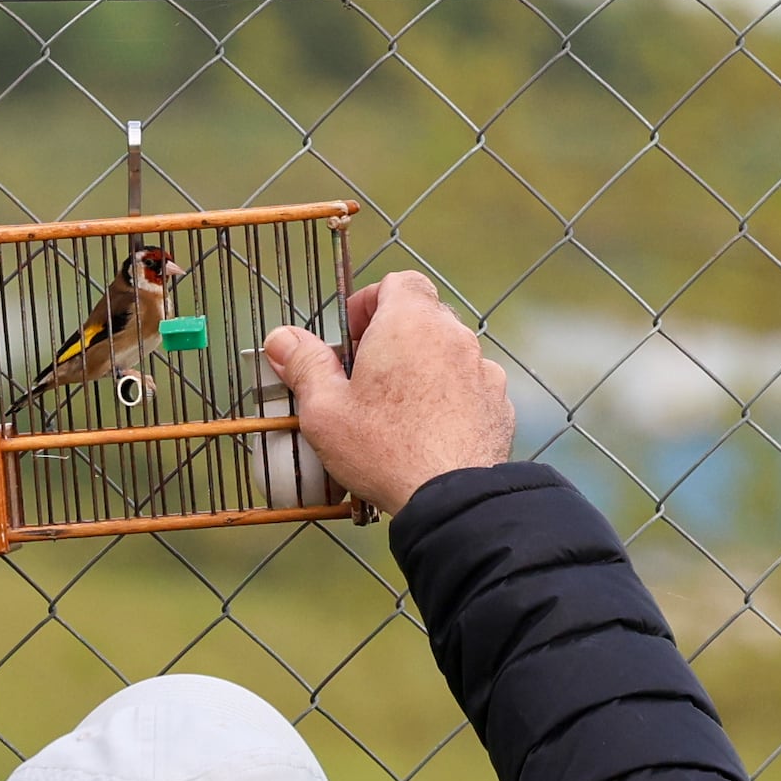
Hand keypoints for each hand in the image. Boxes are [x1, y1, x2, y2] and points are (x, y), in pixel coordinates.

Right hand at [263, 271, 516, 513]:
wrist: (452, 498)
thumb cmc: (384, 449)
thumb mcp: (324, 408)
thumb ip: (304, 364)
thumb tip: (281, 337)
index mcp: (410, 323)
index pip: (399, 282)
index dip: (371, 301)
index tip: (352, 337)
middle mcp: (453, 337)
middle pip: (423, 317)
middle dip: (394, 337)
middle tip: (366, 376)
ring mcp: (482, 371)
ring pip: (447, 354)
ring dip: (423, 369)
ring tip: (397, 411)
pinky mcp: (499, 405)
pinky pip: (469, 387)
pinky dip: (449, 398)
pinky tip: (429, 432)